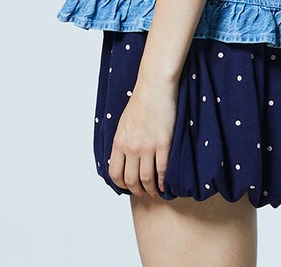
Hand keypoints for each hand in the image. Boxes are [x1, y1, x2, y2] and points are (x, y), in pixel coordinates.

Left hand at [108, 76, 178, 197]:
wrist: (155, 86)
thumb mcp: (123, 123)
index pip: (115, 174)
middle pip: (131, 180)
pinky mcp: (164, 144)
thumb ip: (123, 142)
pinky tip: (165, 184)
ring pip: (146, 179)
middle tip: (143, 192)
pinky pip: (163, 170)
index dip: (122, 185)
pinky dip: (164, 181)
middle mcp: (131, 147)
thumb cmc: (141, 101)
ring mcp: (148, 147)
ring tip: (155, 191)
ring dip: (151, 189)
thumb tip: (124, 159)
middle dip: (137, 190)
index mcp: (119, 142)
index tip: (129, 187)